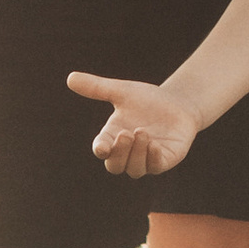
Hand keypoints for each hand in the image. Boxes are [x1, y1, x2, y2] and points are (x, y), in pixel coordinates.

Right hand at [70, 70, 198, 177]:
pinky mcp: (164, 160)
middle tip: (126, 133)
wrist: (178, 103)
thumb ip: (97, 87)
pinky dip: (153, 158)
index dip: (100, 150)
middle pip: (115, 166)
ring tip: (142, 132)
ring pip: (135, 170)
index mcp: (113, 138)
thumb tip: (70, 77)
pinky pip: (155, 167)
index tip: (101, 147)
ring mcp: (146, 159)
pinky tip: (155, 144)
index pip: (102, 150)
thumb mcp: (122, 91)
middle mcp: (128, 152)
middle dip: (119, 153)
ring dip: (136, 153)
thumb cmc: (147, 100)